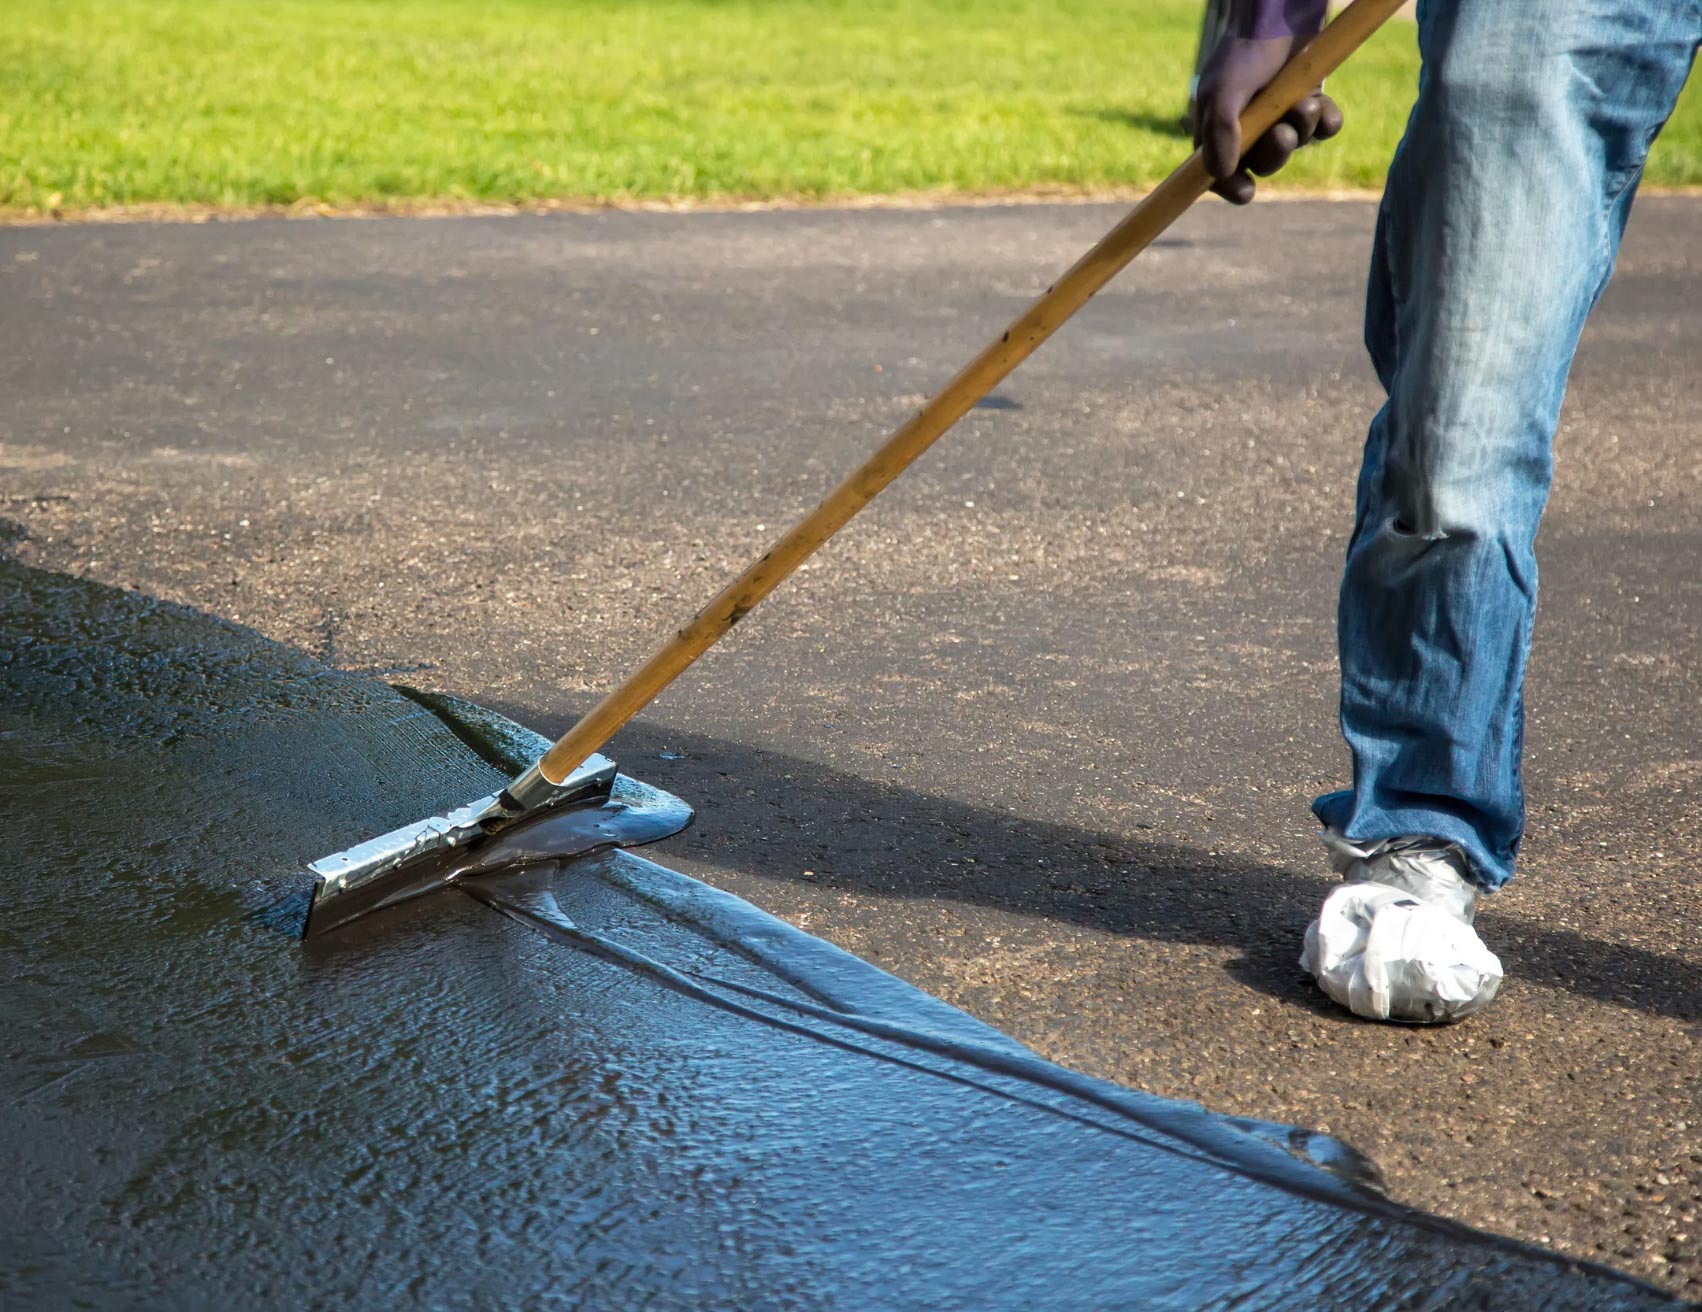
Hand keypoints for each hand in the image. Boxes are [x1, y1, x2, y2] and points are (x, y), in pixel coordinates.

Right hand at [1193, 7, 1341, 204]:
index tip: (1245, 191)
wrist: (1281, 15)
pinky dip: (1326, 122)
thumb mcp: (1223, 91)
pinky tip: (1323, 106)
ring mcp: (1282, 116)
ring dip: (1302, 128)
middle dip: (1276, 154)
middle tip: (1283, 135)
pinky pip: (1324, 129)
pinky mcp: (1310, 101)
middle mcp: (1251, 128)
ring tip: (1303, 102)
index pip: (1219, 173)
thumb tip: (1222, 174)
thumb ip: (1220, 133)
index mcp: (1220, 130)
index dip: (1231, 186)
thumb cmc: (1245, 51)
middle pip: (1264, 164)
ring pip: (1297, 145)